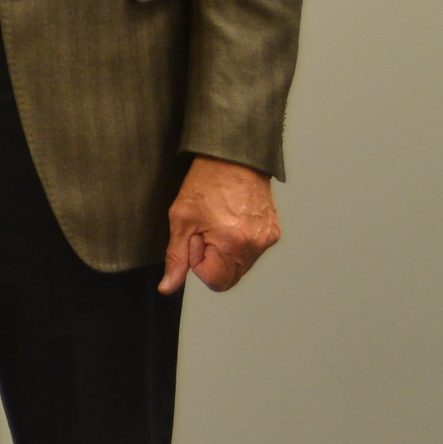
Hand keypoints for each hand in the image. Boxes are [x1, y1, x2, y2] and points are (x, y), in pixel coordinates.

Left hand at [160, 156, 279, 293]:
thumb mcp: (181, 220)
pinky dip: (239, 242)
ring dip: (226, 251)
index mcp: (233, 245)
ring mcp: (268, 239)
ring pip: (241, 264)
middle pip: (230, 276)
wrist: (233, 157)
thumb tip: (168, 286)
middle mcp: (256, 245)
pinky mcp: (273, 231)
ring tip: (218, 221)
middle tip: (205, 230)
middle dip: (213, 260)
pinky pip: (253, 250)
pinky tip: (231, 219)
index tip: (196, 240)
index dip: (199, 265)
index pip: (216, 283)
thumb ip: (176, 257)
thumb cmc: (206, 183)